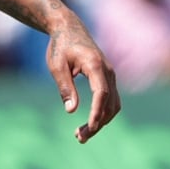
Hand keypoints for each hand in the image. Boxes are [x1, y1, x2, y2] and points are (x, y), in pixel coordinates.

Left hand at [47, 13, 120, 142]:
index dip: (97, 112)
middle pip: (110, 103)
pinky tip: (89, 124)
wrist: (70, 29)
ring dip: (101, 121)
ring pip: (113, 104)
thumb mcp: (56, 66)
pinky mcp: (108, 79)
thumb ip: (65, 87)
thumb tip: (71, 110)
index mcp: (95, 65)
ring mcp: (111, 75)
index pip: (101, 93)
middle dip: (97, 123)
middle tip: (79, 138)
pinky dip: (102, 113)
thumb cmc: (60, 47)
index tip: (89, 127)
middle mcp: (108, 71)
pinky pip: (111, 100)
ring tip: (81, 135)